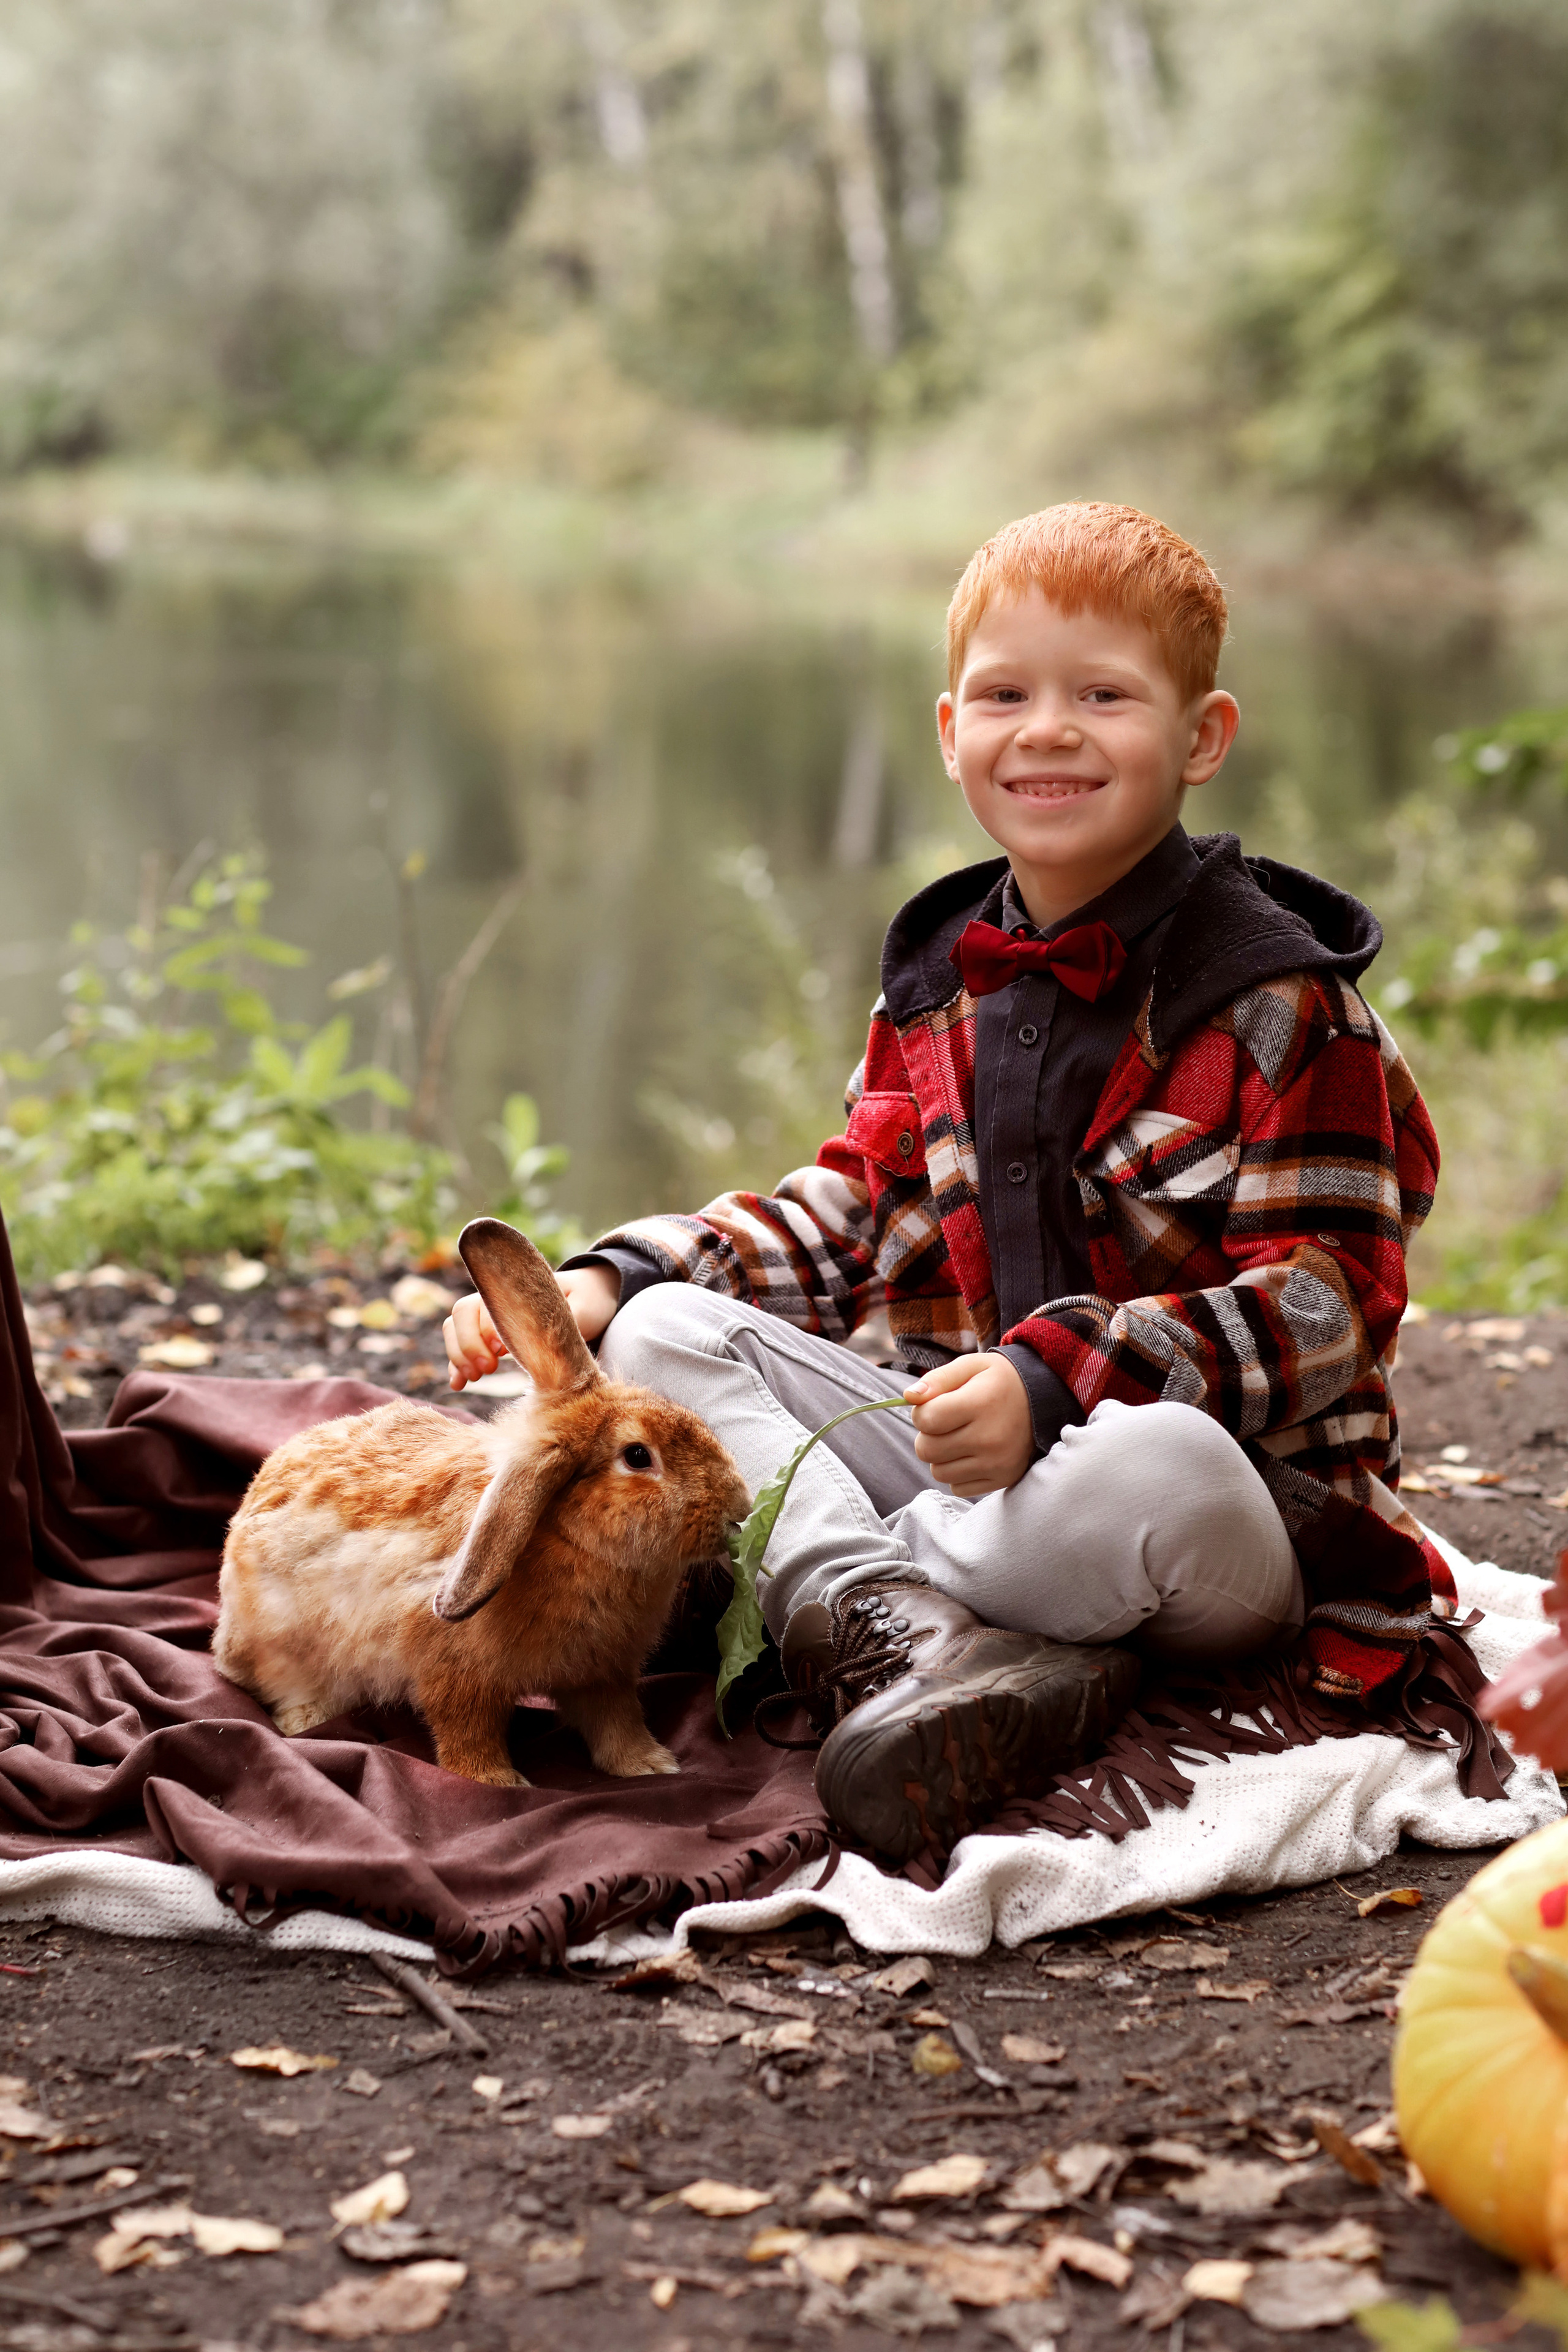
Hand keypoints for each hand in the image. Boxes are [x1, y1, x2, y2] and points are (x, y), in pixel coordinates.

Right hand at [443, 1265, 619, 1389]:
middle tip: (487, 1370)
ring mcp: (489, 1318)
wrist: (588, 1300)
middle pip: (462, 1314)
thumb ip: (570, 1320)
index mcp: (517, 1290)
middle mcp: (497, 1300)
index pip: (484, 1305)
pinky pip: (461, 1348)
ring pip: (454, 1328)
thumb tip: (547, 1341)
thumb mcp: (586, 1308)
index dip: (486, 1330)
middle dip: (467, 1344)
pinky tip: (459, 1385)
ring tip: (475, 1378)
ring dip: (458, 1355)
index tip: (501, 1352)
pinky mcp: (488, 1338)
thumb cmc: (587, 1301)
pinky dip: (456, 1365)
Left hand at [905, 1353, 1033, 1496]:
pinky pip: (957, 1488)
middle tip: (947, 1423)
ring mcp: (997, 1462)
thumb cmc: (999, 1381)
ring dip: (941, 1456)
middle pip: (927, 1450)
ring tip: (960, 1437)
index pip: (926, 1419)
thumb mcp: (971, 1366)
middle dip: (928, 1435)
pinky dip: (958, 1473)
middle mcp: (989, 1437)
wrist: (1044, 1401)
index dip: (921, 1412)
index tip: (936, 1405)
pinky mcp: (1002, 1479)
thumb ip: (937, 1379)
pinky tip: (972, 1454)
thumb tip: (909, 1397)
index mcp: (980, 1404)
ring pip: (938, 1472)